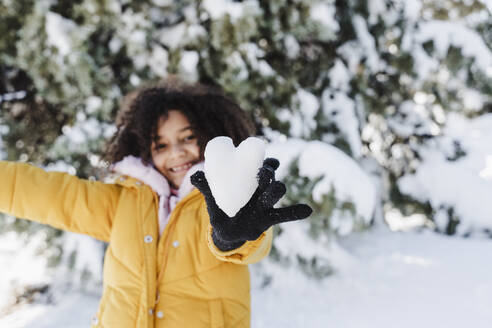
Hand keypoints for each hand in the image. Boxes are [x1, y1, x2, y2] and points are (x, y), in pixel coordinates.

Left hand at [190, 158, 312, 250]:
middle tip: (263, 174)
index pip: (262, 166)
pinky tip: (308, 210)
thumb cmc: (223, 206)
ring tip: (276, 189)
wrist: (228, 229)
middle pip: (269, 177)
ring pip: (276, 193)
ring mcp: (266, 203)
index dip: (267, 162)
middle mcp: (260, 188)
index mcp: (249, 178)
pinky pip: (285, 215)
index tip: (269, 161)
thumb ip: (205, 186)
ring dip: (276, 190)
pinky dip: (296, 212)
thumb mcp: (213, 196)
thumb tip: (194, 176)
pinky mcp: (269, 218)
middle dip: (268, 174)